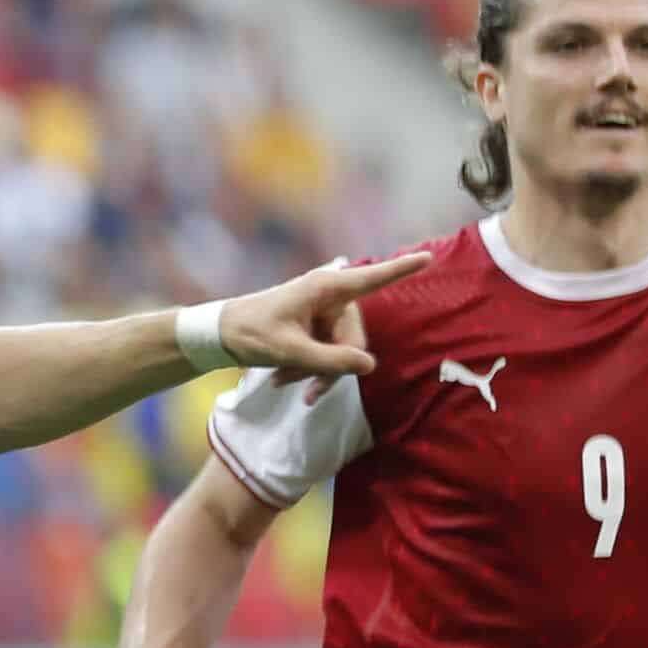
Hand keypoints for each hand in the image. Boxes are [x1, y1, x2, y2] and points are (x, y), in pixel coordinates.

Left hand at [219, 251, 432, 386]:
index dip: (401, 269)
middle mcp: (330, 297)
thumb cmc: (250, 332)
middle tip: (303, 391)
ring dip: (315, 372)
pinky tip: (282, 379)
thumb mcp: (288, 350)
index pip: (371, 279)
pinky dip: (308, 369)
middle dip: (330, 367)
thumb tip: (370, 366)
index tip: (428, 257)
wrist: (219, 335)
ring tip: (282, 381)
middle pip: (354, 339)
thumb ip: (330, 360)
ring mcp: (324, 313)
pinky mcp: (317, 328)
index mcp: (325, 288)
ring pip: (341, 352)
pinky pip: (327, 353)